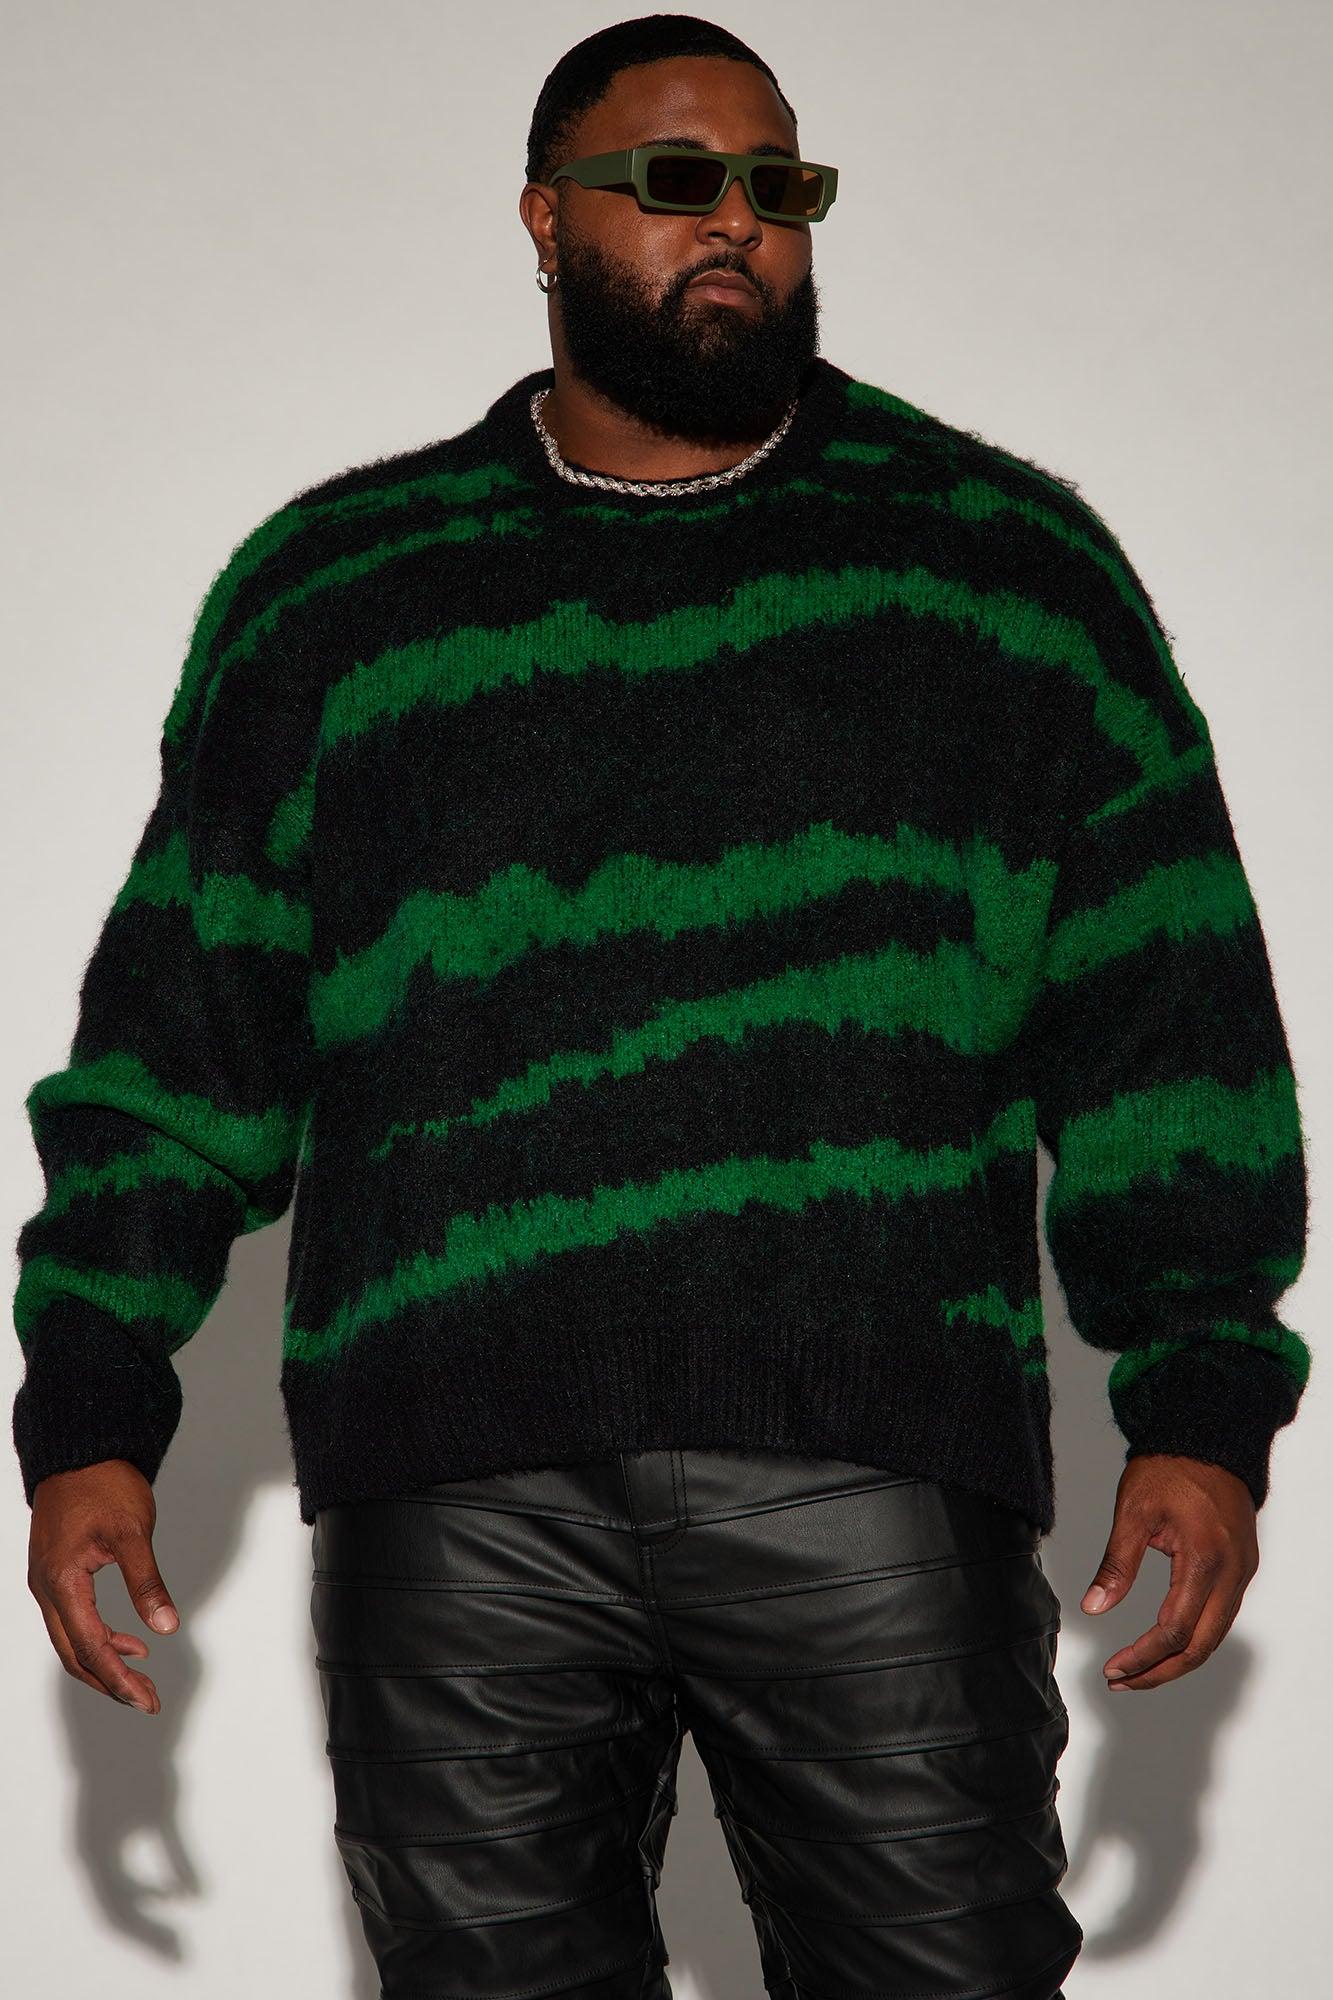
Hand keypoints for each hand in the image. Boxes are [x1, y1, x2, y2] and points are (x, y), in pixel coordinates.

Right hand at [26, 1459, 179, 1714]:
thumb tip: (167, 1625)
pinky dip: (99, 1636)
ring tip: (142, 1675)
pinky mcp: (54, 1573)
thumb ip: (147, 1582)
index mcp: (62, 1582)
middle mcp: (46, 1588)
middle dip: (110, 1681)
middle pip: (74, 1654)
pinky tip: (130, 1639)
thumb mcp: (133, 1533)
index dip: (120, 1679)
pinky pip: (71, 1620)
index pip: (91, 1648)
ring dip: (104, 1662)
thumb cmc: (104, 1484)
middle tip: (146, 1699)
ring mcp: (46, 1582)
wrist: (81, 1451)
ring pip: (70, 1640)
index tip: (147, 1700)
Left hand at [1080, 1453, 1258, 1690]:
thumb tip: (1094, 1607)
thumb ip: (1116, 1565)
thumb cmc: (1169, 1468)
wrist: (1207, 1439)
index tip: (1114, 1670)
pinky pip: (1222, 1615)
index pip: (1174, 1630)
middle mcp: (1232, 1572)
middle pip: (1201, 1646)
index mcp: (1204, 1559)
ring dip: (1178, 1658)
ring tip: (1138, 1669)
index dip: (1143, 1657)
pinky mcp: (1242, 1566)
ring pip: (1214, 1635)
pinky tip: (1166, 1642)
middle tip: (1123, 1681)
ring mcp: (1242, 1571)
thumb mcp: (1133, 1512)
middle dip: (1161, 1671)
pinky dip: (1195, 1636)